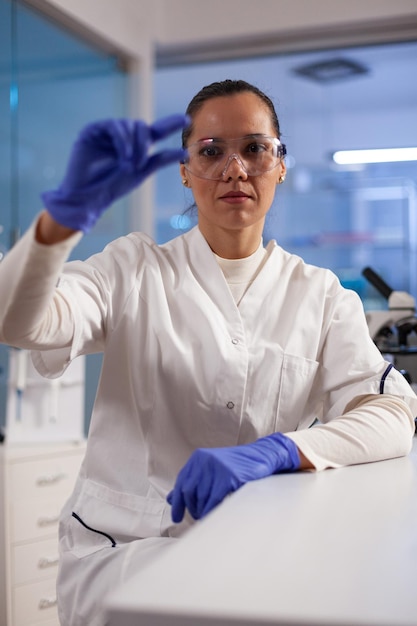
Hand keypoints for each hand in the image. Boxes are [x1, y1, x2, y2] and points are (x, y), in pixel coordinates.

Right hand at [41, 115, 188, 232]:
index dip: (171, 124)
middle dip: (143, 144)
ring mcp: (107, 132)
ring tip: (128, 164)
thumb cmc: (113, 187)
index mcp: (135, 145)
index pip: (156, 131)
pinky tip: (124, 155)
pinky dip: (122, 140)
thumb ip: (161, 159)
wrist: (88, 197)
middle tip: (139, 164)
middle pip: (142, 126)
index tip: (186, 120)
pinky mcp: (93, 131)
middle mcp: (123, 136)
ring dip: (133, 145)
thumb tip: (185, 152)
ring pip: (129, 125)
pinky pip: (113, 126)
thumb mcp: (142, 172)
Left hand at [167, 433, 299, 522]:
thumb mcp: (211, 469)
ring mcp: (217, 468)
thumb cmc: (235, 465)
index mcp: (198, 458)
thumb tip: (172, 498)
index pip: (181, 482)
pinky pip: (213, 500)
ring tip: (205, 518)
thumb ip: (193, 481)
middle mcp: (205, 461)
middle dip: (190, 508)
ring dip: (201, 512)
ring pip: (201, 497)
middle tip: (196, 518)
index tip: (176, 518)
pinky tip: (211, 517)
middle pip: (189, 491)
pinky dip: (210, 511)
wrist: (261, 456)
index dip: (177, 502)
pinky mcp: (229, 477)